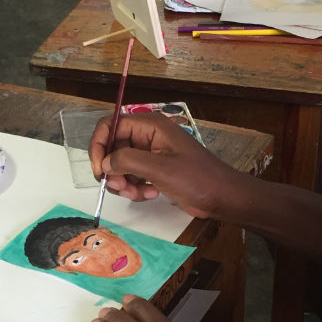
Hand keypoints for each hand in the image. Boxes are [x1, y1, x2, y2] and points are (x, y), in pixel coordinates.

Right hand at [88, 112, 242, 218]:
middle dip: (112, 169)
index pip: (111, 125)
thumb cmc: (197, 178)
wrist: (222, 197)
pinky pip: (132, 176)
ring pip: (120, 164)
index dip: (99, 145)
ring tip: (137, 194)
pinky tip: (149, 195)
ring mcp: (151, 153)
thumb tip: (104, 162)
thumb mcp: (160, 168)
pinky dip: (134, 188)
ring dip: (123, 182)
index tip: (98, 169)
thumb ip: (128, 160)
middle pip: (113, 147)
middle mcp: (148, 135)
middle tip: (120, 188)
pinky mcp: (154, 170)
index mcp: (151, 125)